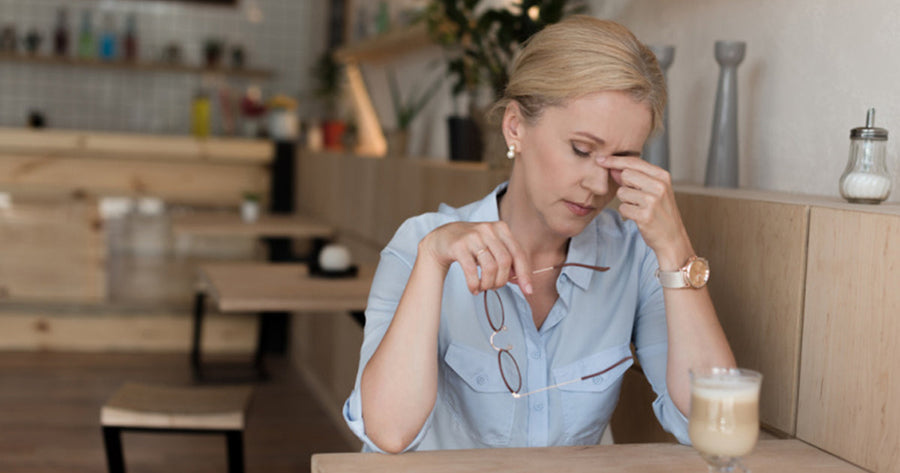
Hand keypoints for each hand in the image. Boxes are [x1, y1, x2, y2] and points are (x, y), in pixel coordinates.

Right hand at [419, 221, 533, 294]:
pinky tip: (474, 289)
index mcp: (501, 228)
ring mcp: (472, 236)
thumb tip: (523, 281)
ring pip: (490, 267)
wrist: (442, 237)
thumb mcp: (492, 247)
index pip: (518, 253)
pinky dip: (475, 285)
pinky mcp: (458, 246)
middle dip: (502, 281)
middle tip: (494, 287)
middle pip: (505, 262)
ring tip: (483, 288)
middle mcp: (488, 229)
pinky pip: (472, 271)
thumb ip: (508, 260)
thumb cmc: (473, 245)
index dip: (525, 274)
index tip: (528, 291)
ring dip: (488, 284)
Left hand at [596, 155, 693, 269]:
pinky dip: (627, 213)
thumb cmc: (661, 212)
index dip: (615, 160)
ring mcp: (652, 201)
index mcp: (663, 176)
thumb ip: (635, 177)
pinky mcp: (644, 216)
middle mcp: (659, 186)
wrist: (672, 237)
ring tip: (640, 208)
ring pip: (622, 192)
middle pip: (625, 175)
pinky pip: (622, 208)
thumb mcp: (654, 190)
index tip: (600, 159)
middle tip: (638, 197)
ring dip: (626, 201)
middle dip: (625, 185)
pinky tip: (639, 216)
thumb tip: (614, 168)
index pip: (634, 162)